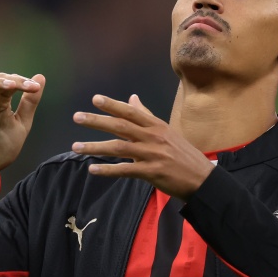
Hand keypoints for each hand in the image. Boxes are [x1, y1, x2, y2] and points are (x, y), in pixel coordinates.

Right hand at [0, 71, 44, 183]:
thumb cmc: (2, 149)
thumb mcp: (21, 125)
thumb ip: (29, 104)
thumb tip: (41, 78)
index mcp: (1, 102)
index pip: (11, 84)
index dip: (23, 82)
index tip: (35, 87)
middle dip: (12, 81)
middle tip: (25, 86)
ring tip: (8, 86)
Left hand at [71, 94, 213, 199]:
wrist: (201, 179)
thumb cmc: (182, 154)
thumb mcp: (166, 131)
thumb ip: (146, 115)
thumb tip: (132, 97)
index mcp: (156, 125)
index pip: (131, 112)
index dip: (113, 104)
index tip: (95, 99)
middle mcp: (153, 137)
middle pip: (120, 126)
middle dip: (97, 121)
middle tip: (77, 117)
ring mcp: (152, 155)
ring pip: (118, 148)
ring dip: (95, 147)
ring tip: (76, 147)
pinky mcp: (151, 173)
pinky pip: (125, 170)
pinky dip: (108, 170)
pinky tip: (93, 169)